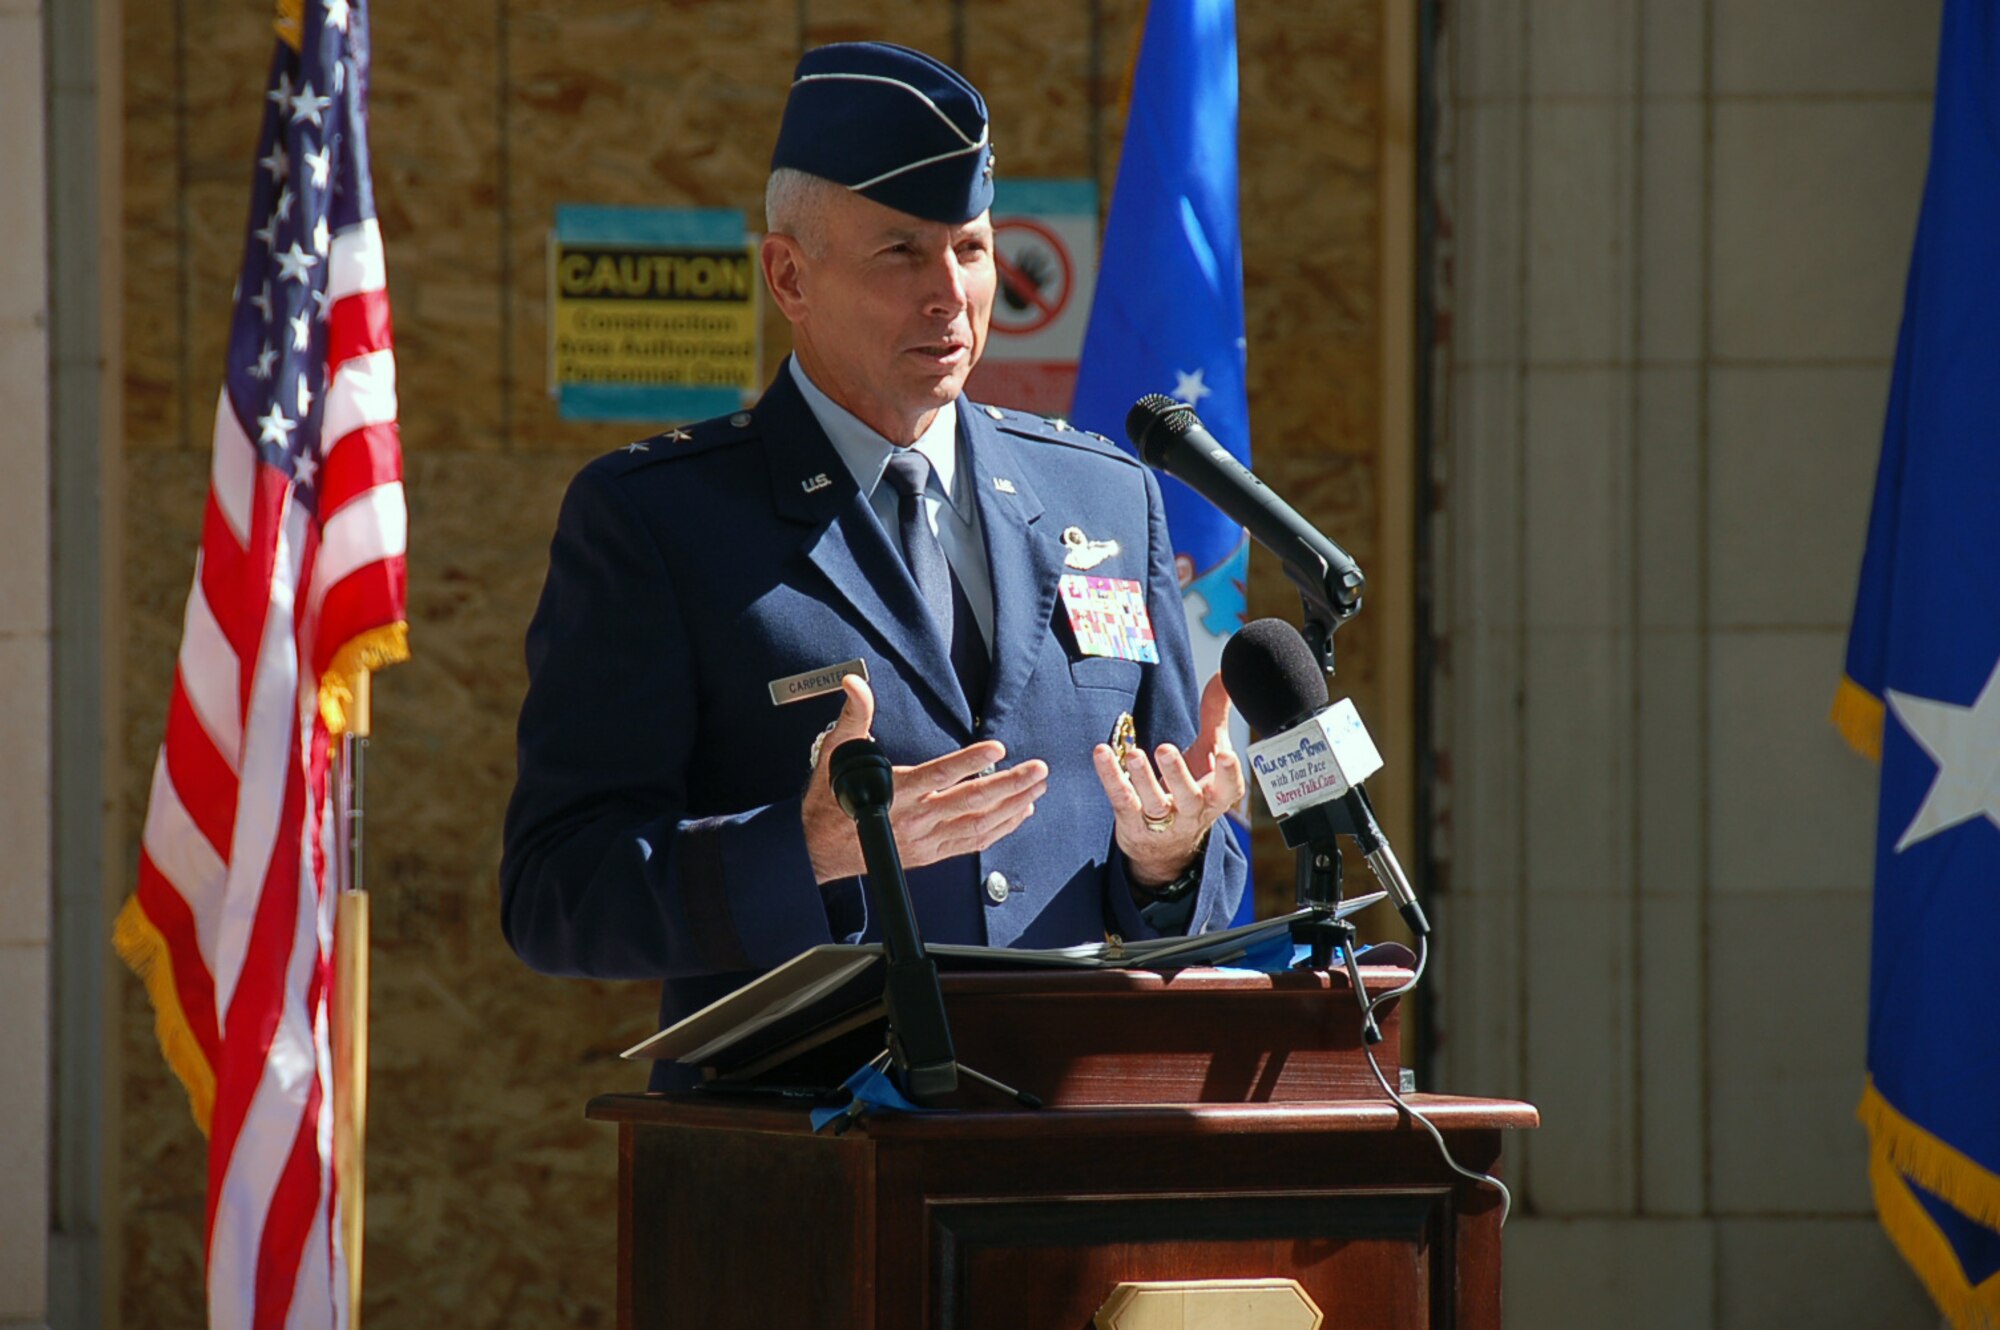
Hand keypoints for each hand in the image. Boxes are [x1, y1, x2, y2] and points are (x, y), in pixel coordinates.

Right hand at [802, 675, 1048, 883]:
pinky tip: (1019, 813)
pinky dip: (1001, 828)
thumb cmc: (832, 801)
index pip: (940, 775)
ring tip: (1037, 786)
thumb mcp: (836, 753)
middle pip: (972, 801)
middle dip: (1011, 784)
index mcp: (896, 792)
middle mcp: (915, 818)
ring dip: (1014, 805)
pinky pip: (974, 842)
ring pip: (979, 823)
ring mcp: (926, 839)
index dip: (971, 762)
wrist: (820, 849)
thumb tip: (854, 683)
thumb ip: (854, 716)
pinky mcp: (932, 853)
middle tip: (1038, 769)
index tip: (996, 748)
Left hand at [1091, 671, 1244, 887]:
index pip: (1228, 788)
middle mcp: (1192, 812)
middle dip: (1178, 775)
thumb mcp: (1209, 753)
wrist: (1167, 845)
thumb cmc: (1194, 788)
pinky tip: (1102, 754)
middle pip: (1189, 797)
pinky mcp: (1132, 822)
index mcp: (1217, 796)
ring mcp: (1162, 821)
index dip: (1227, 773)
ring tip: (1135, 755)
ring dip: (1144, 779)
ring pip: (1154, 803)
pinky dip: (1111, 777)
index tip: (1224, 753)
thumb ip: (1215, 715)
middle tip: (1166, 749)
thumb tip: (1225, 676)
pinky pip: (1121, 798)